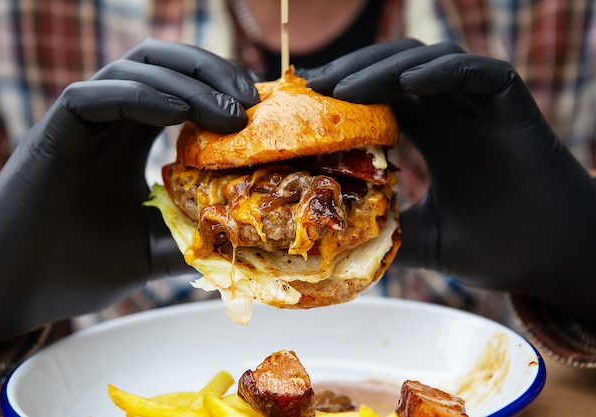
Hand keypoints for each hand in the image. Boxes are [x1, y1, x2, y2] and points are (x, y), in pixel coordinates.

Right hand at [0, 38, 258, 341]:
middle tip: (251, 99)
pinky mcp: (52, 135)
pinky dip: (142, 96)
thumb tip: (243, 238)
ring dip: (188, 81)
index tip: (256, 109)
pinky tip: (181, 114)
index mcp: (127, 140)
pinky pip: (96, 95)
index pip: (177, 90)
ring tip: (231, 112)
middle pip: (161, 65)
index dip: (217, 89)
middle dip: (210, 72)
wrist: (13, 293)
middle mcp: (106, 123)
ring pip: (134, 68)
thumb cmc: (76, 269)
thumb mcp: (152, 251)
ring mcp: (78, 125)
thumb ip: (190, 235)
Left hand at [302, 40, 595, 321]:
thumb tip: (337, 242)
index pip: (381, 98)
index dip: (344, 96)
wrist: (556, 262)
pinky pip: (475, 73)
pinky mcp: (512, 104)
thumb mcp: (425, 239)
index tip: (304, 106)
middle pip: (395, 70)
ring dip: (384, 69)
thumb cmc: (498, 248)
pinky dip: (441, 72)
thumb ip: (387, 231)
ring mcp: (482, 106)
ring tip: (342, 88)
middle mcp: (454, 114)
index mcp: (433, 136)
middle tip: (311, 87)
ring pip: (428, 63)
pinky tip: (407, 84)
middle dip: (352, 73)